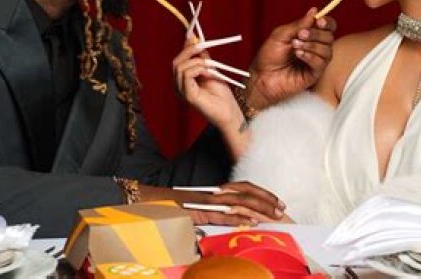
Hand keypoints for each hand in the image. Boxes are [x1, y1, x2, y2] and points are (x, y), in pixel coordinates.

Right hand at [138, 181, 285, 225]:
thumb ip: (204, 220)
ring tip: (274, 214)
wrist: (138, 202)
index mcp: (209, 193)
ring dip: (259, 207)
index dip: (260, 193)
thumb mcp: (188, 215)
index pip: (240, 189)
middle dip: (266, 199)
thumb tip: (217, 231)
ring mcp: (203, 201)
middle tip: (282, 208)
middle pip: (244, 192)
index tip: (275, 201)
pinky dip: (238, 217)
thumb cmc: (160, 209)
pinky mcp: (195, 211)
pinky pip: (221, 212)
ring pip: (237, 201)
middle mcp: (209, 194)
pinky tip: (251, 221)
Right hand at [172, 42, 241, 129]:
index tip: (193, 36)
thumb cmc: (222, 96)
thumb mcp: (212, 71)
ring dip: (197, 61)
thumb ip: (203, 59)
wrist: (230, 113)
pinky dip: (198, 69)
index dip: (185, 48)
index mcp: (183, 81)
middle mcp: (178, 87)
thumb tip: (197, 42)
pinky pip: (187, 75)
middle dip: (189, 51)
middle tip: (202, 45)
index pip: (178, 60)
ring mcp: (182, 92)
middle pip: (176, 62)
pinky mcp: (188, 96)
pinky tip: (208, 72)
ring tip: (210, 65)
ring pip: (180, 67)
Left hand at [247, 8, 335, 108]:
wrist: (261, 76)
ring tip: (295, 46)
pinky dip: (311, 56)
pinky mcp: (314, 74)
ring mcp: (315, 61)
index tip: (319, 21)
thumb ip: (299, 24)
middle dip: (316, 34)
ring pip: (327, 50)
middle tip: (301, 34)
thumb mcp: (281, 35)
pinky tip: (299, 55)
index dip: (327, 22)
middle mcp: (314, 48)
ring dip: (312, 45)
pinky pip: (321, 63)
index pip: (327, 27)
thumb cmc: (268, 56)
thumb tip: (314, 11)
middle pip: (329, 37)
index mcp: (308, 36)